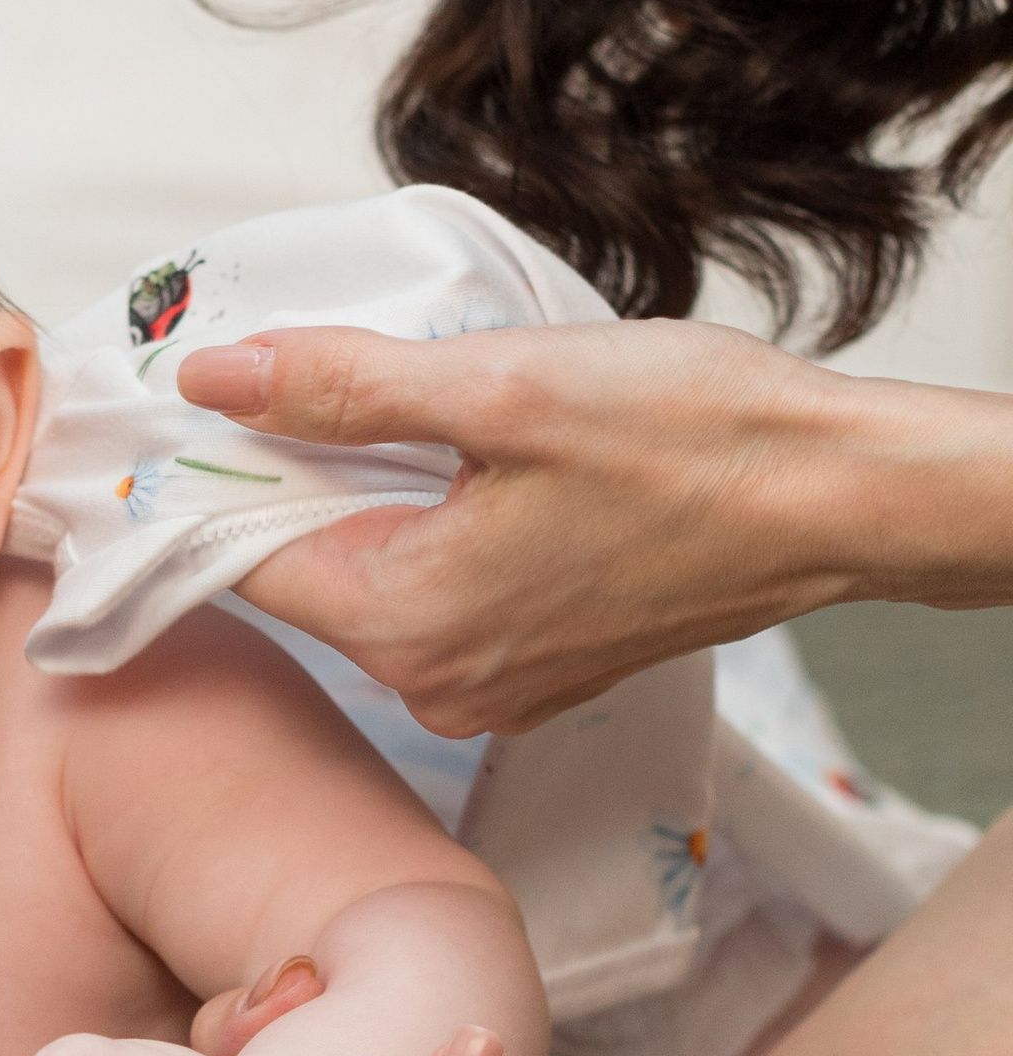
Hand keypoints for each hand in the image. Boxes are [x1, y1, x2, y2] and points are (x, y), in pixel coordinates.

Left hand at [174, 317, 865, 732]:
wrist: (841, 497)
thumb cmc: (693, 441)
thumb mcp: (496, 386)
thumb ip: (341, 388)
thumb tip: (215, 381)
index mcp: (405, 624)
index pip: (240, 554)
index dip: (219, 467)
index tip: (214, 394)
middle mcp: (436, 680)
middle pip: (302, 565)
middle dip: (297, 469)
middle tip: (322, 372)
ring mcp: (491, 683)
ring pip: (371, 572)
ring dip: (369, 489)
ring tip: (416, 407)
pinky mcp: (538, 664)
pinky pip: (438, 590)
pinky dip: (432, 523)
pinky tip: (476, 459)